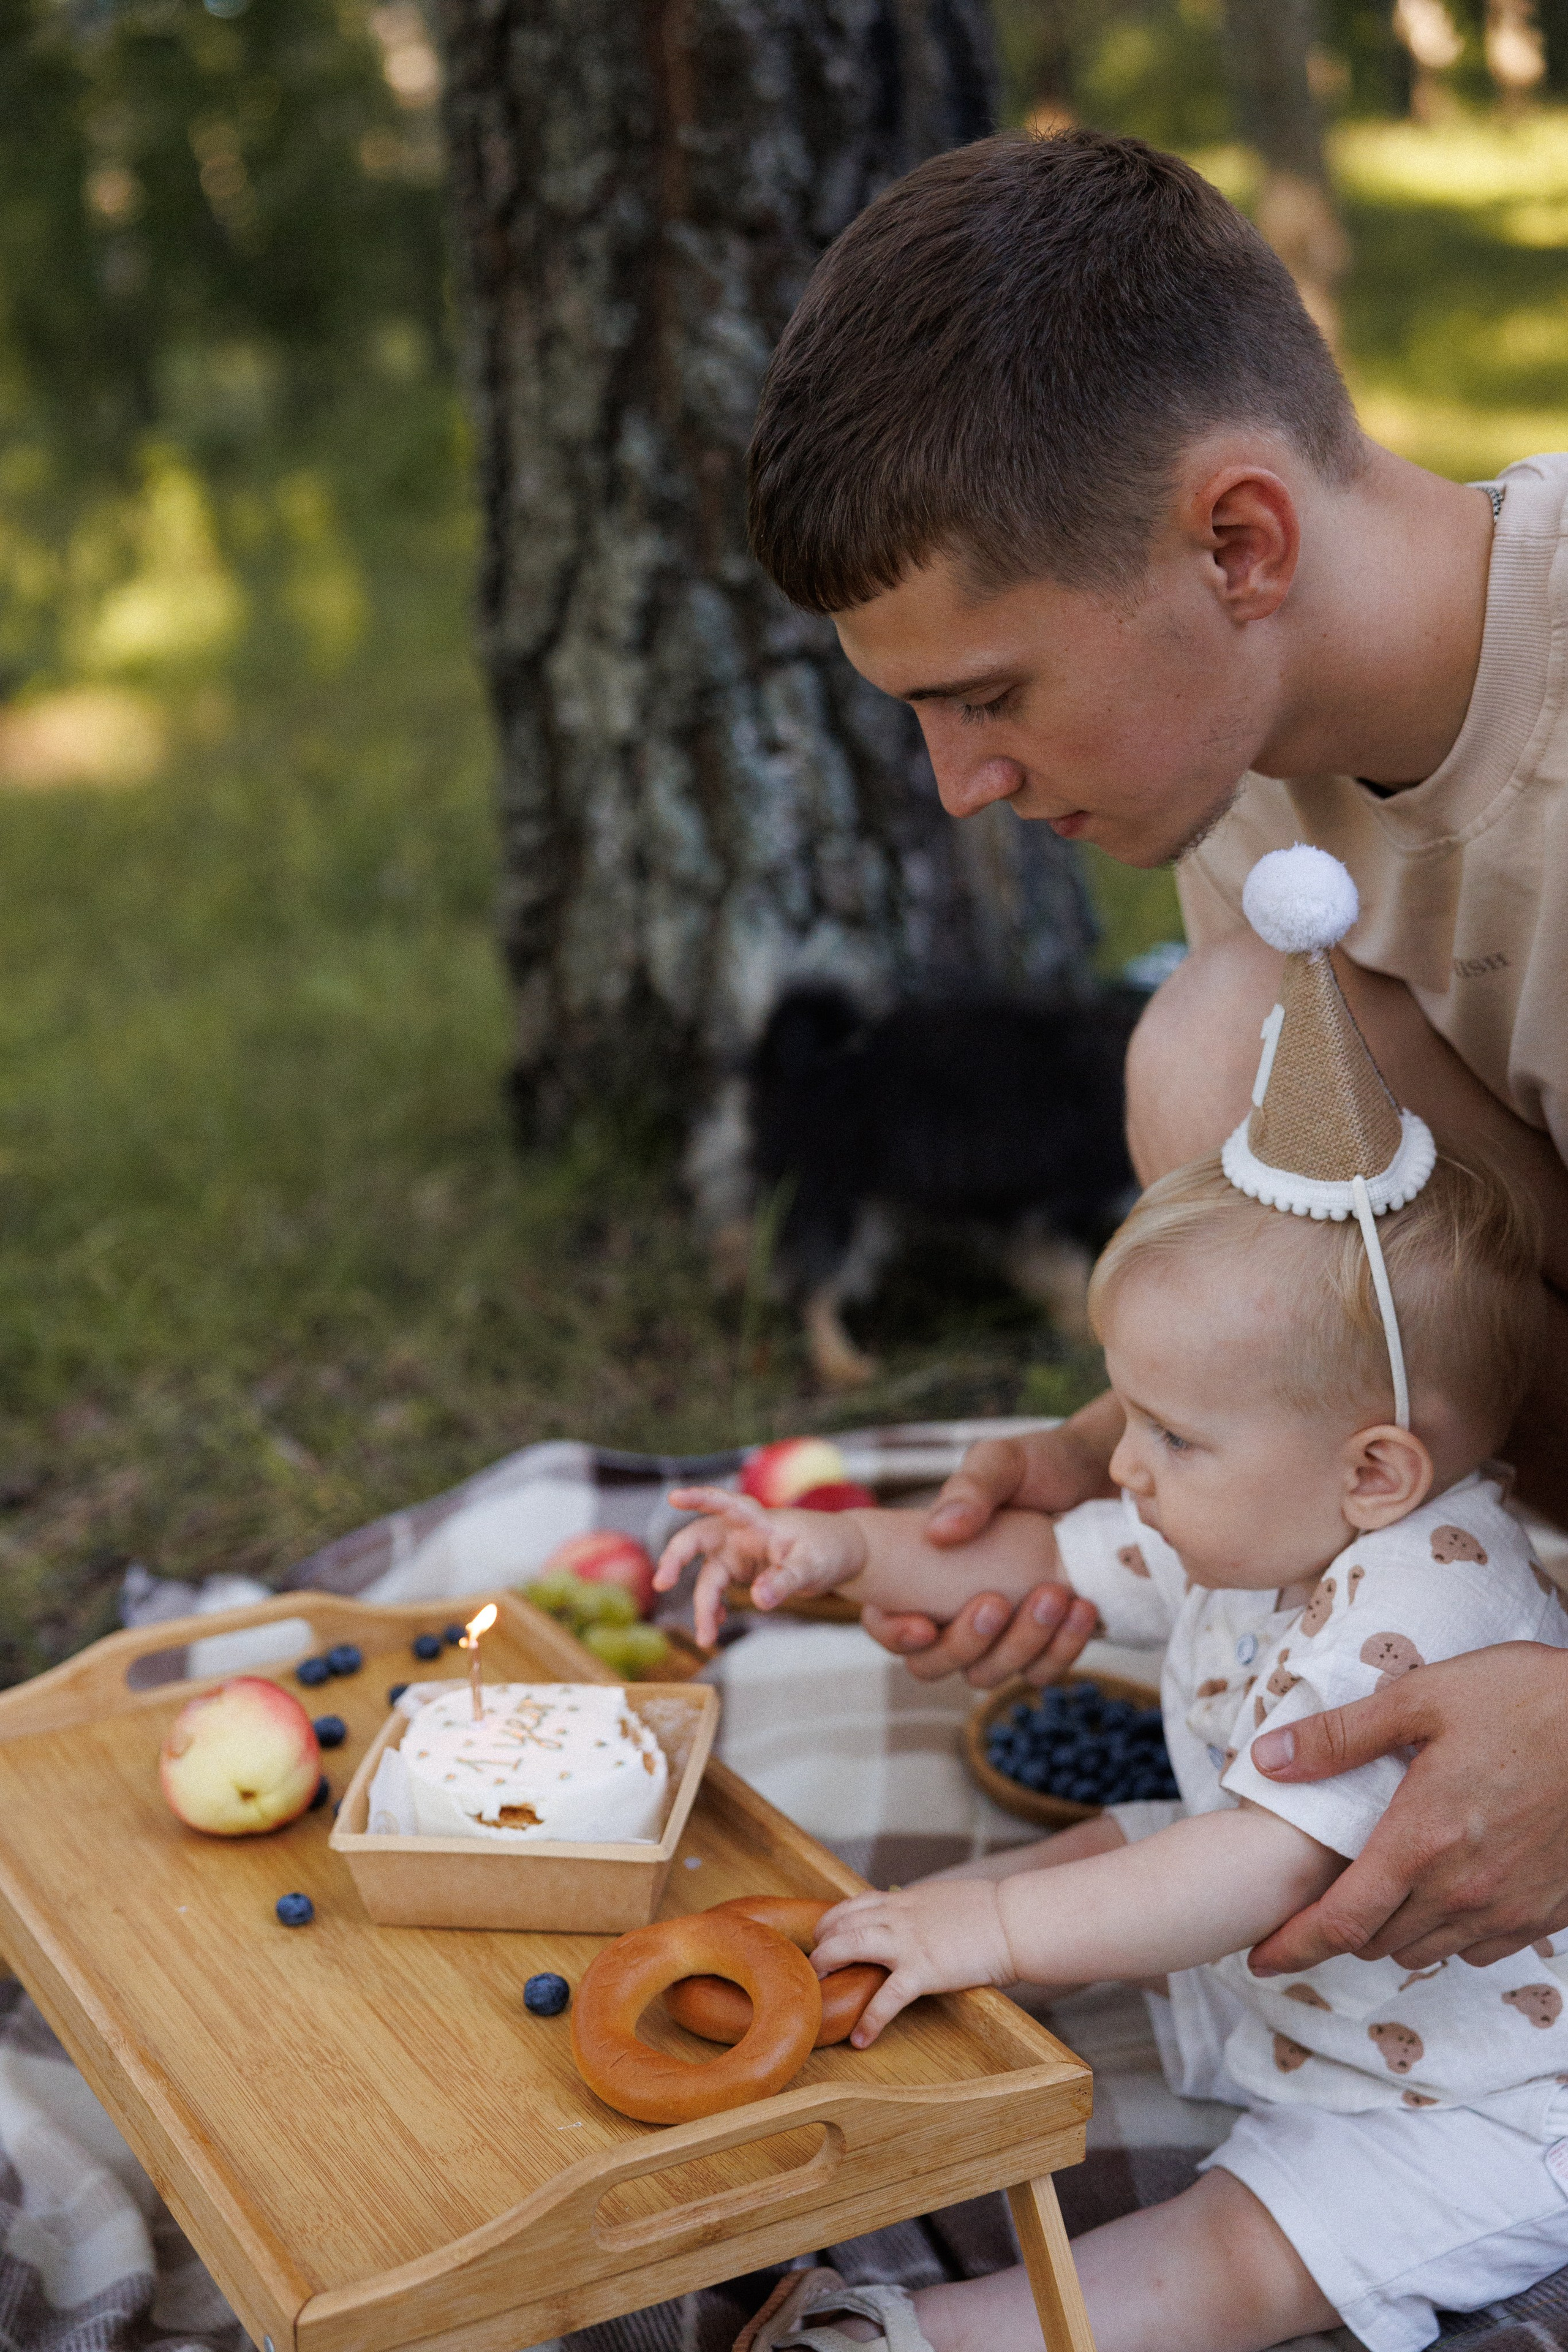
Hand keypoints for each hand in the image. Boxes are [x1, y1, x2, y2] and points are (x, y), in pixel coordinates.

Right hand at [654, 1486, 867, 1645]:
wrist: (838, 1554)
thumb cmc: (825, 1550)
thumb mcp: (812, 1567)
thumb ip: (784, 1581)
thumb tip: (757, 1599)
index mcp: (759, 1521)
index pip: (726, 1504)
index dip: (699, 1498)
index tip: (674, 1497)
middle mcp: (740, 1533)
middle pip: (699, 1538)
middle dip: (677, 1558)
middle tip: (662, 1583)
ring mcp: (736, 1552)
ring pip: (708, 1575)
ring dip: (703, 1604)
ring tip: (706, 1638)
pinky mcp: (738, 1569)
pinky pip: (717, 1588)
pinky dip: (714, 1607)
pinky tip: (716, 1627)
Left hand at [811, 1881, 1016, 2045]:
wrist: (1013, 1920)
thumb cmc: (988, 1912)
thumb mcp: (945, 1899)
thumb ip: (920, 1908)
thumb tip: (910, 1916)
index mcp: (905, 1899)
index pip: (855, 1903)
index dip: (833, 1920)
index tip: (823, 1936)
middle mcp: (898, 1915)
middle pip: (842, 1921)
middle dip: (820, 1943)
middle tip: (812, 1967)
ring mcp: (908, 1941)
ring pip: (851, 1945)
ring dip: (828, 1965)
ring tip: (818, 1992)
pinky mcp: (924, 1970)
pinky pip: (887, 1997)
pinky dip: (870, 2020)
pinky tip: (860, 2039)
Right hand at [857, 1399, 1118, 1686]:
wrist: (1103, 1480)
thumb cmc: (1041, 1466)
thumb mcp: (1001, 1462)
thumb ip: (969, 1489)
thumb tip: (940, 1532)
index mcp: (921, 1567)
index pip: (883, 1620)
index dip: (893, 1634)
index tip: (923, 1625)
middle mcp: (951, 1609)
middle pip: (930, 1664)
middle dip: (963, 1644)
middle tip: (997, 1603)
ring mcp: (998, 1634)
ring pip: (986, 1675)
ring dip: (1018, 1645)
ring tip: (1055, 1594)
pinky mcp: (1043, 1646)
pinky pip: (1040, 1673)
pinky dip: (1060, 1649)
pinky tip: (1081, 1608)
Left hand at [1247, 1643, 1567, 1974]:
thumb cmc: (1524, 1700)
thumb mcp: (1422, 1698)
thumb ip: (1339, 1737)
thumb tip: (1267, 1758)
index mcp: (1422, 1842)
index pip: (1341, 1923)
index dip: (1293, 1947)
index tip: (1258, 1959)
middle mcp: (1465, 1890)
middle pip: (1378, 1942)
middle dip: (1339, 1930)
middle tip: (1317, 1905)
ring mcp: (1511, 1908)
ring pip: (1428, 1951)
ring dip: (1393, 1933)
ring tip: (1377, 1895)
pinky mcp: (1549, 1912)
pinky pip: (1481, 1947)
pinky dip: (1449, 1933)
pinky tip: (1444, 1892)